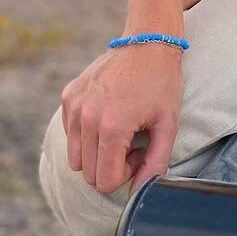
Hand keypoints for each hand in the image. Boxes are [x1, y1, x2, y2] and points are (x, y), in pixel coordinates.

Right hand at [60, 44, 183, 194]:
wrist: (148, 41)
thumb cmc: (163, 83)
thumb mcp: (168, 124)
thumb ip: (155, 163)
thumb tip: (139, 194)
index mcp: (112, 127)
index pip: (104, 181)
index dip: (125, 174)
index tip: (139, 151)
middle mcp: (87, 117)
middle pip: (89, 173)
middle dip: (111, 165)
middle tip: (132, 140)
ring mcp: (74, 105)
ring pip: (76, 158)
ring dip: (97, 152)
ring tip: (120, 129)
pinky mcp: (68, 95)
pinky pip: (71, 134)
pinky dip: (86, 134)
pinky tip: (108, 113)